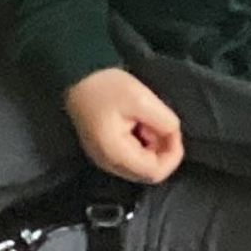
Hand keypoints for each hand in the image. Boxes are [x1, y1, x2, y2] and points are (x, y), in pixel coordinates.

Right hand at [64, 65, 185, 183]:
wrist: (77, 77)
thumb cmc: (106, 87)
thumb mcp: (141, 99)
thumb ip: (164, 121)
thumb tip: (173, 134)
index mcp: (115, 153)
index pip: (155, 173)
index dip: (172, 155)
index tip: (173, 132)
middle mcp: (108, 164)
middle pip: (149, 172)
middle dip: (162, 150)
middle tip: (158, 124)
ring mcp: (105, 160)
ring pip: (141, 166)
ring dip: (153, 146)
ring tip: (146, 121)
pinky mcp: (104, 152)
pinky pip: (132, 158)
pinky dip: (143, 145)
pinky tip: (139, 125)